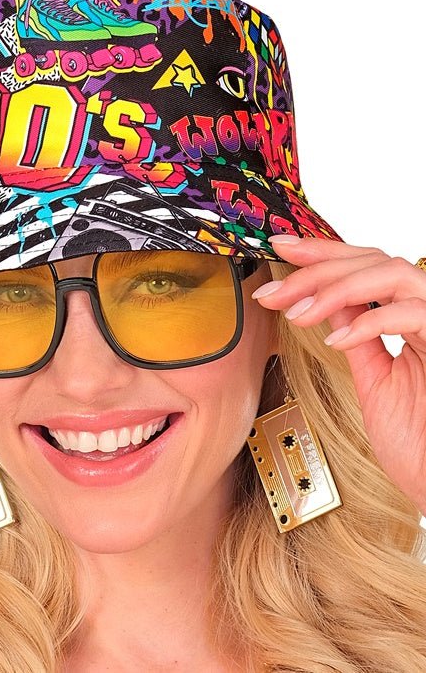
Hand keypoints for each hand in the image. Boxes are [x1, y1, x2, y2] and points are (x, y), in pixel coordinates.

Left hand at [252, 235, 425, 514]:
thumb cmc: (417, 438)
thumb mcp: (375, 378)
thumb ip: (358, 337)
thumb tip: (329, 304)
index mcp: (409, 316)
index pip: (365, 266)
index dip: (322, 252)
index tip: (281, 247)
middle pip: (373, 260)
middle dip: (316, 271)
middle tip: (275, 290)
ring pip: (391, 274)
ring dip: (336, 289)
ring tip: (299, 313)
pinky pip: (411, 313)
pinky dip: (367, 322)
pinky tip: (336, 341)